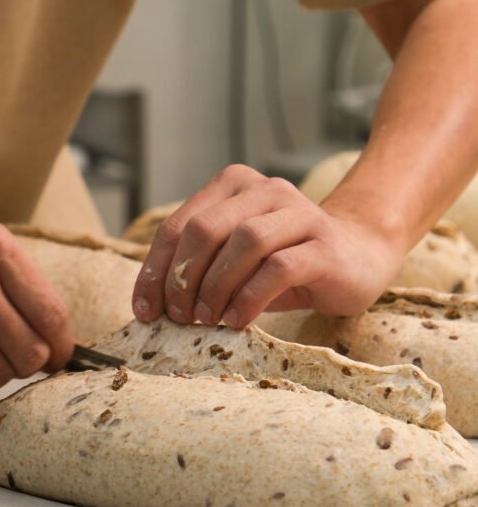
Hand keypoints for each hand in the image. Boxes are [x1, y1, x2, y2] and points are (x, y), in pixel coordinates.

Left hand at [132, 164, 404, 327]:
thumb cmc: (286, 262)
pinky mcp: (324, 245)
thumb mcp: (235, 260)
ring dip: (215, 286)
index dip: (156, 270)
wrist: (359, 257)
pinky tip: (237, 320)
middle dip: (183, 278)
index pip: (179, 225)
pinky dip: (249, 297)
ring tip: (205, 319)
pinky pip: (278, 267)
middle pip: (205, 228)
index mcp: (234, 185)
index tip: (146, 310)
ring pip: (243, 241)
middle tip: (178, 317)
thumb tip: (153, 305)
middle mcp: (265, 190)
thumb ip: (199, 267)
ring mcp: (299, 213)